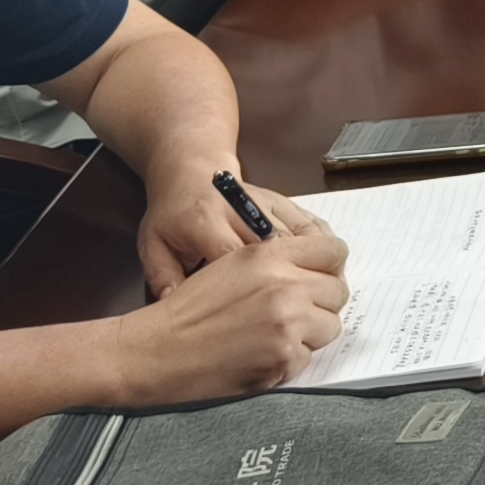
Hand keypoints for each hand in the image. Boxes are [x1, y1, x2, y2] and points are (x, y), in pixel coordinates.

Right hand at [114, 224, 349, 400]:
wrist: (155, 352)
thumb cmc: (188, 309)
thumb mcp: (231, 264)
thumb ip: (277, 260)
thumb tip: (318, 268)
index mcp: (270, 255)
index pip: (333, 251)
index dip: (330, 266)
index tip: (322, 277)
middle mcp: (284, 285)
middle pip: (337, 291)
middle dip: (321, 303)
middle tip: (295, 313)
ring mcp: (286, 324)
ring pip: (329, 326)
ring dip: (309, 334)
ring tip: (272, 336)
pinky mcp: (282, 358)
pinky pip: (308, 358)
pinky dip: (288, 361)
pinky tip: (259, 356)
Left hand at [134, 165, 325, 297]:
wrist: (191, 170)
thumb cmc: (171, 214)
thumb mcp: (154, 245)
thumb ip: (163, 277)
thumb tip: (176, 306)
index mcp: (205, 221)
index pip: (235, 256)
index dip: (252, 287)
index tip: (262, 314)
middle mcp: (241, 210)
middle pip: (276, 249)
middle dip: (292, 281)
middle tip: (303, 312)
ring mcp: (266, 203)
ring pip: (300, 239)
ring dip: (314, 268)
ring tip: (324, 296)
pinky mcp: (283, 200)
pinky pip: (311, 225)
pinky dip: (323, 247)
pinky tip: (329, 269)